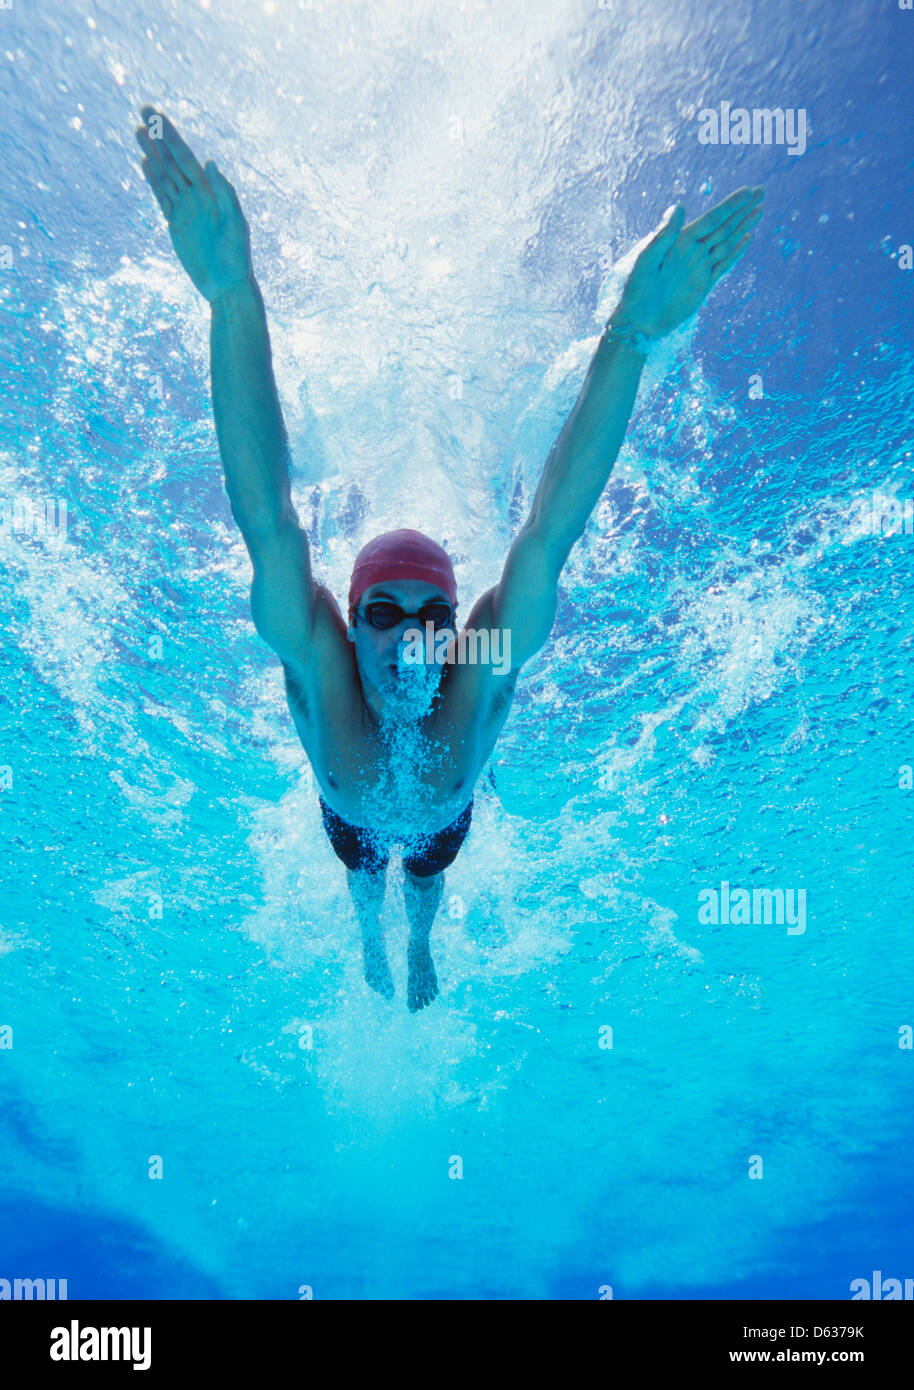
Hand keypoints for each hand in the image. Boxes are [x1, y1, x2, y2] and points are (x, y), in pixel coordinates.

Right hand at [135, 106, 252, 303]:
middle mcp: (197, 196)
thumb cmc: (237, 258)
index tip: (156, 117)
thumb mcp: (236, 226)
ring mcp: (185, 208)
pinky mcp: (176, 223)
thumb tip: (210, 162)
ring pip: (164, 175)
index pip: (186, 159)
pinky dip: (153, 180)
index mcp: (210, 193)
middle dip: (159, 136)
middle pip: (172, 160)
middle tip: (144, 110)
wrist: (227, 285)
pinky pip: (162, 197)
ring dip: (152, 153)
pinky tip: (145, 164)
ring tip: (138, 130)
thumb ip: (226, 195)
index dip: (171, 138)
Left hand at [611, 186, 763, 339]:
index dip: (730, 205)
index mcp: (680, 241)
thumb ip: (664, 235)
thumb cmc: (635, 289)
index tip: (748, 191)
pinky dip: (736, 252)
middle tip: (760, 192)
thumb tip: (679, 206)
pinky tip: (747, 238)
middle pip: (723, 227)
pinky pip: (723, 265)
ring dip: (743, 226)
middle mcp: (692, 251)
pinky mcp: (703, 285)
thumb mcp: (646, 260)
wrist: (638, 321)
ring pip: (727, 243)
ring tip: (758, 210)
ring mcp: (699, 267)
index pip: (711, 219)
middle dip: (741, 210)